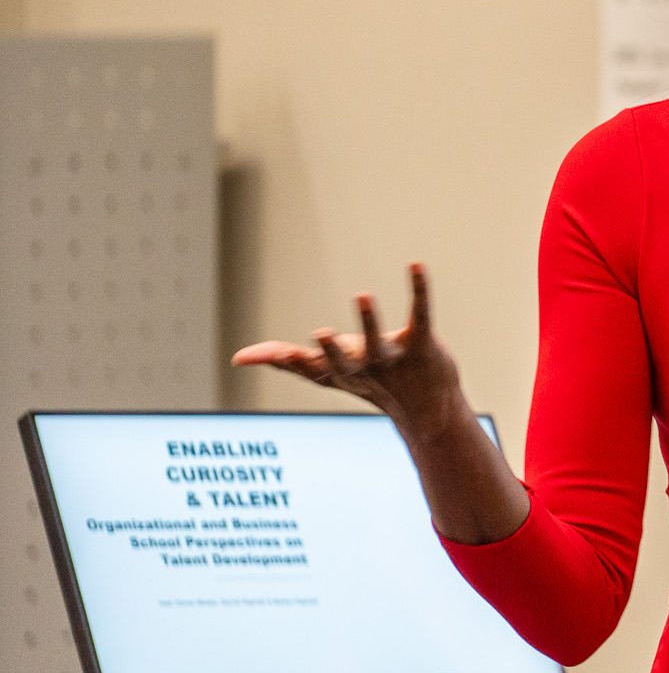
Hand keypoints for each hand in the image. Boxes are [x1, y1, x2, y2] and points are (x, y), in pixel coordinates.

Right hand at [232, 264, 465, 439]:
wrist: (427, 409)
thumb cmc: (371, 384)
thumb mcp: (328, 375)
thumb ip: (288, 362)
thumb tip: (237, 358)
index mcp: (339, 373)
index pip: (309, 369)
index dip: (287, 362)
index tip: (256, 357)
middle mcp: (365, 369)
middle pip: (345, 362)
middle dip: (332, 350)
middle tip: (319, 334)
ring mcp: (395, 359)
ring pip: (381, 340)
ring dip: (371, 320)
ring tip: (362, 295)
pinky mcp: (423, 345)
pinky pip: (421, 314)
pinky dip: (419, 289)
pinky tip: (414, 264)